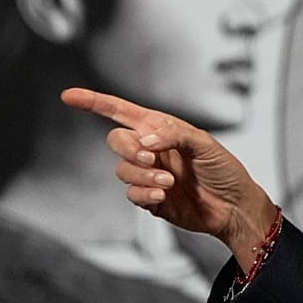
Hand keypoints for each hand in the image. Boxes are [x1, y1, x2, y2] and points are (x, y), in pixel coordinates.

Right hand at [60, 87, 276, 260]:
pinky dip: (144, 192)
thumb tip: (145, 140)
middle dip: (128, 148)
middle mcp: (151, 150)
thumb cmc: (225, 170)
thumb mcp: (205, 143)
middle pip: (116, 140)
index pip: (122, 112)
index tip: (68, 96)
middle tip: (151, 157)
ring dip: (142, 174)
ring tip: (169, 181)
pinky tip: (163, 194)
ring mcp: (149, 174)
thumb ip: (173, 134)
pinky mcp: (150, 198)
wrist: (234, 207)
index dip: (94, 102)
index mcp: (161, 129)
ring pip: (122, 170)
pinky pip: (131, 193)